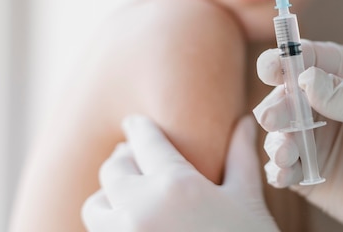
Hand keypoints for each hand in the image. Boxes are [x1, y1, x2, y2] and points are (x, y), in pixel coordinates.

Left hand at [81, 115, 277, 231]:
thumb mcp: (246, 199)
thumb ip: (240, 156)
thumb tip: (246, 121)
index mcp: (175, 185)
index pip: (145, 141)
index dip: (138, 127)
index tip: (134, 122)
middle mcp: (140, 210)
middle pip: (113, 170)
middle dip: (124, 158)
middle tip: (132, 154)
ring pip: (96, 206)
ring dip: (109, 196)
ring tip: (128, 194)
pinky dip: (111, 224)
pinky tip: (132, 222)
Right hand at [254, 40, 342, 231]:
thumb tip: (307, 80)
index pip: (311, 58)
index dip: (287, 59)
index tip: (271, 67)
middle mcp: (326, 102)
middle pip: (287, 94)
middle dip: (278, 104)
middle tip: (274, 117)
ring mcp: (315, 138)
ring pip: (280, 130)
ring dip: (277, 139)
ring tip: (286, 152)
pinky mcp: (308, 172)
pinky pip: (283, 167)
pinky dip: (278, 169)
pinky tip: (284, 174)